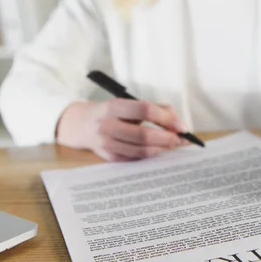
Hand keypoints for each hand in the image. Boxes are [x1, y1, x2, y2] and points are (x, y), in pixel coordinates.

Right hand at [56, 99, 185, 160]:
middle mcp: (108, 125)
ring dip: (161, 148)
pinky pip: (135, 158)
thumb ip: (153, 108)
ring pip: (141, 150)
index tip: (181, 125)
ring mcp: (107, 144)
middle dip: (167, 138)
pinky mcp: (109, 157)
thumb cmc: (110, 113)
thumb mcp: (126, 103)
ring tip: (172, 144)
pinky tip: (157, 149)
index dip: (166, 118)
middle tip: (180, 138)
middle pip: (144, 135)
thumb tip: (177, 121)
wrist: (79, 125)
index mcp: (113, 107)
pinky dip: (150, 154)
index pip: (144, 110)